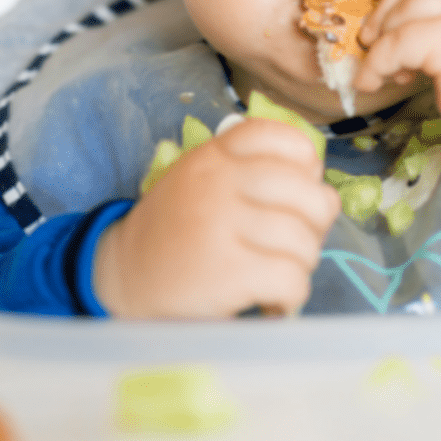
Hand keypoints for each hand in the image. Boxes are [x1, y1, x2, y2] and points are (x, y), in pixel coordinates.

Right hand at [93, 119, 340, 318]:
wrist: (123, 275)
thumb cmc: (177, 229)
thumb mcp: (203, 177)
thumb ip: (249, 168)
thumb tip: (317, 184)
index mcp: (217, 155)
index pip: (286, 139)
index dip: (307, 167)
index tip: (297, 192)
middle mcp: (221, 182)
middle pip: (310, 194)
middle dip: (316, 225)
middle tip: (295, 243)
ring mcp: (222, 225)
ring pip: (304, 240)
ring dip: (302, 264)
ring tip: (279, 274)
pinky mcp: (226, 271)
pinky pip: (291, 278)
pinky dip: (291, 297)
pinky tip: (273, 301)